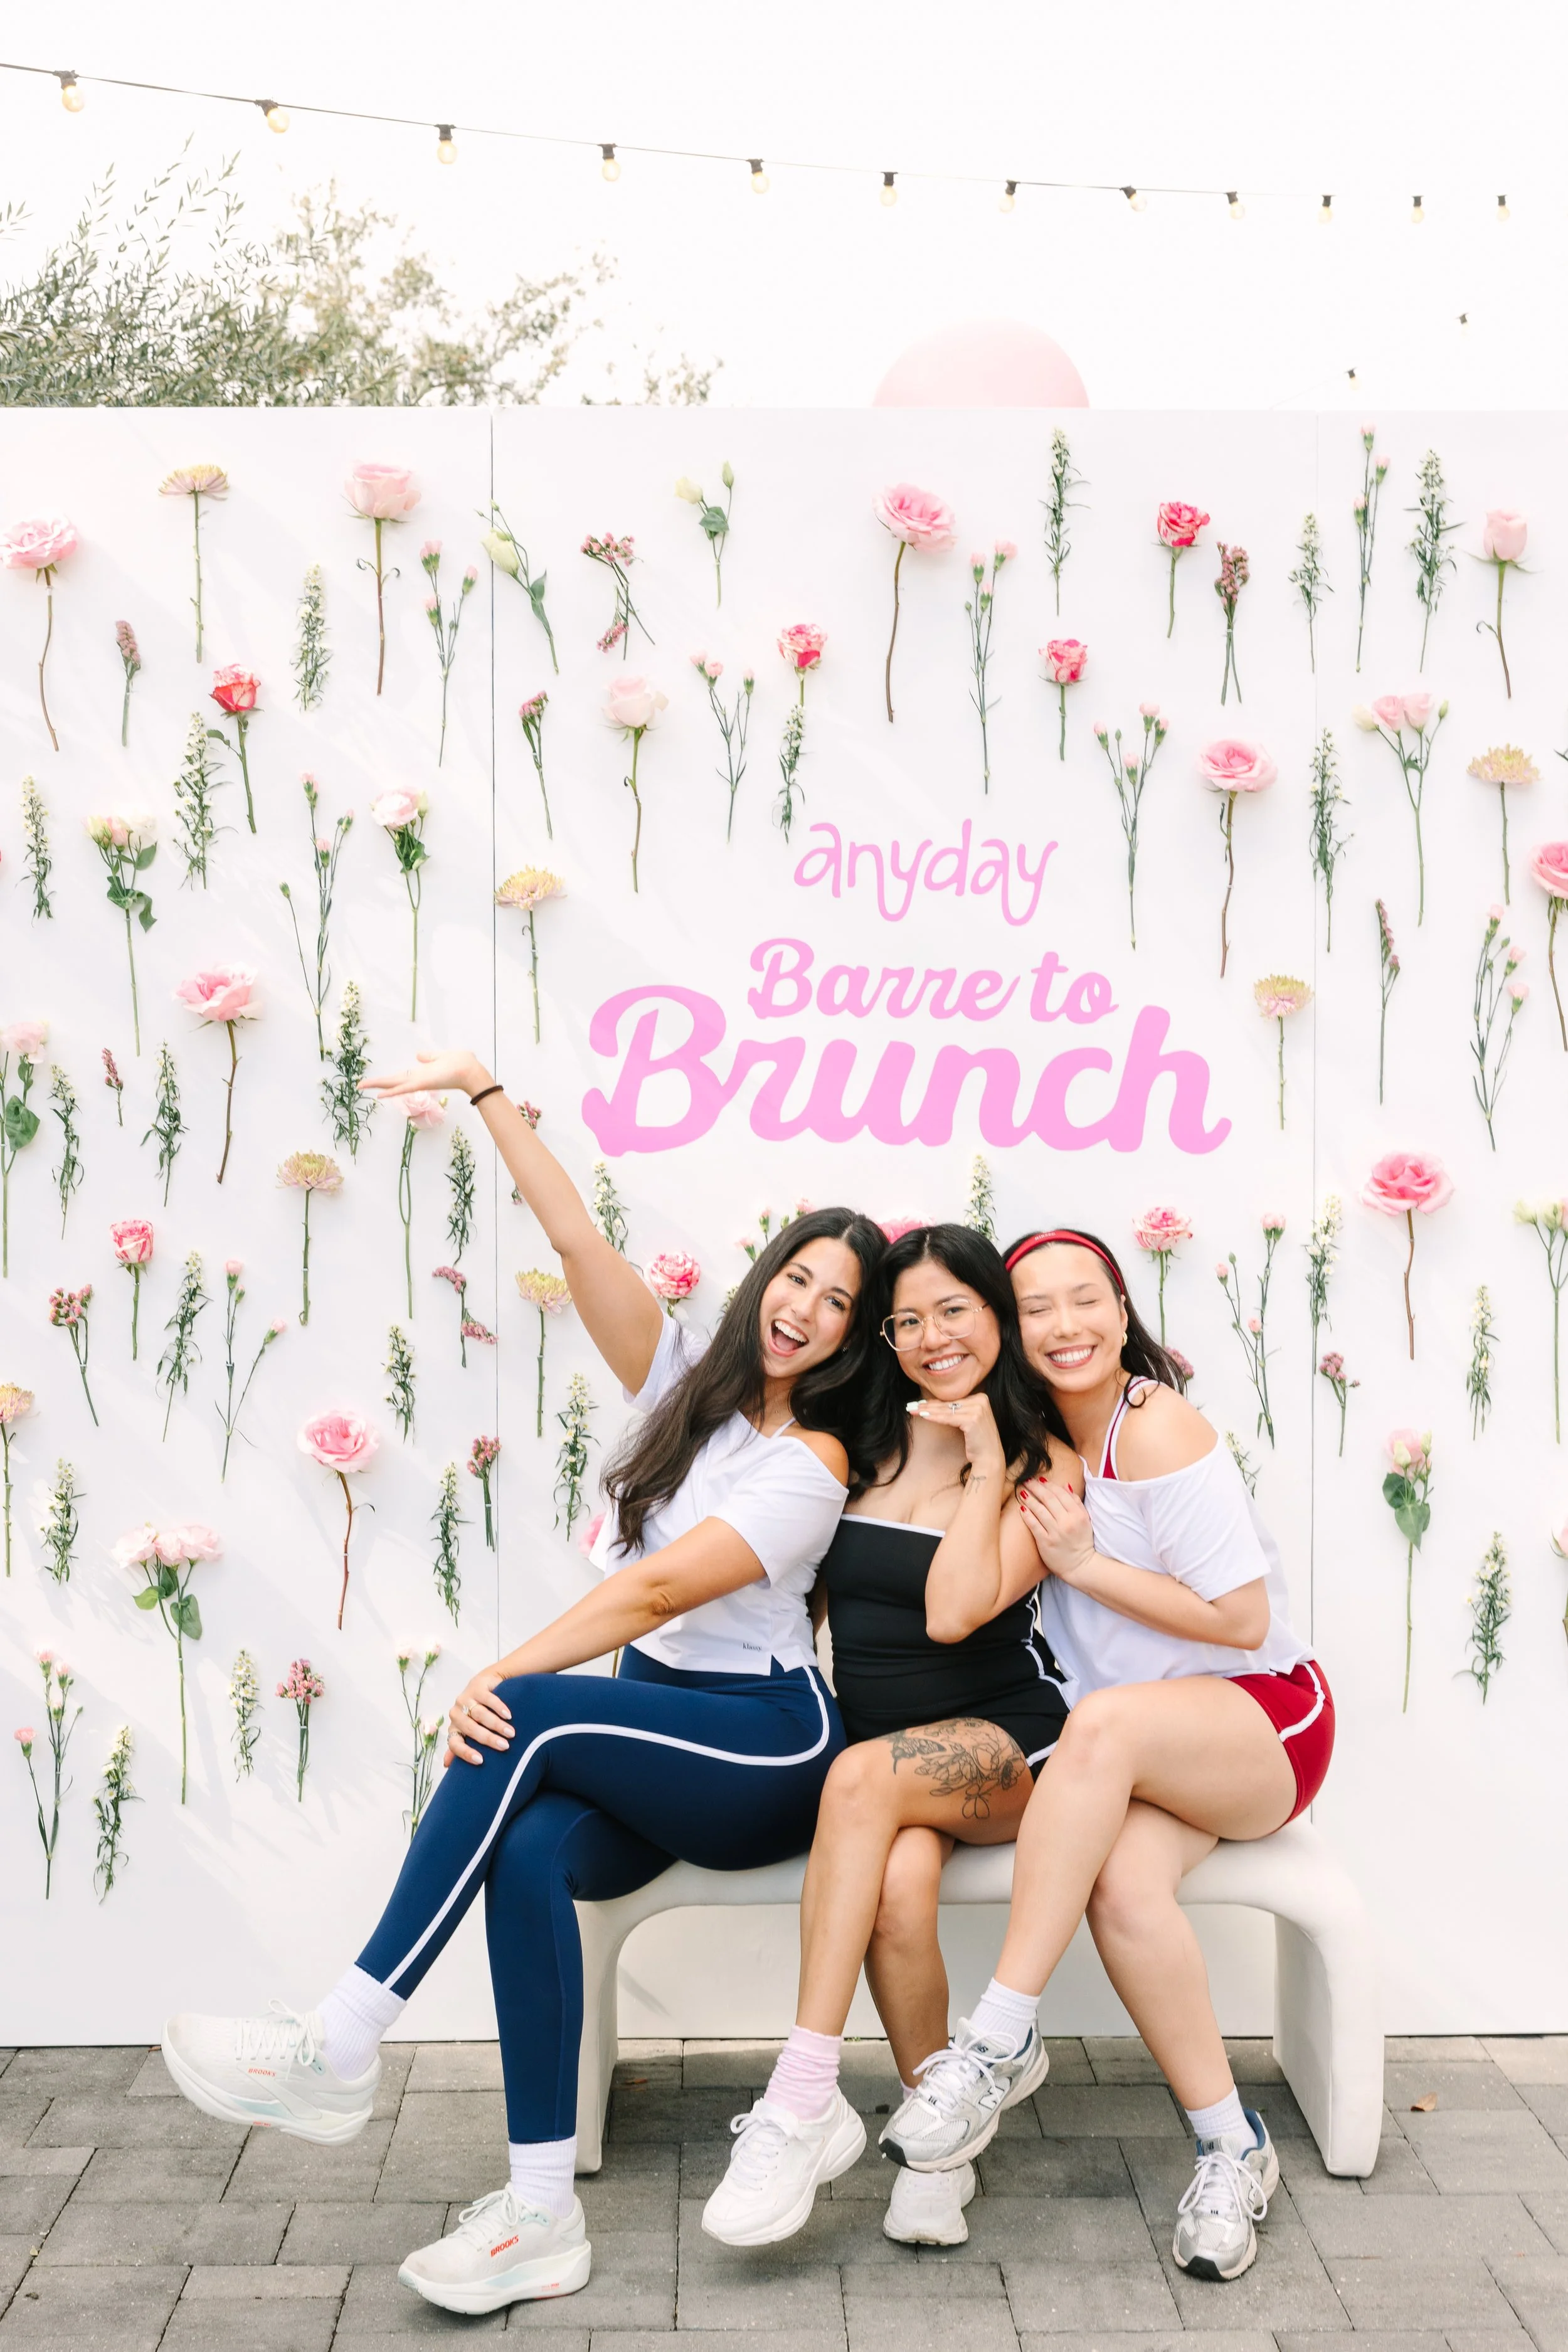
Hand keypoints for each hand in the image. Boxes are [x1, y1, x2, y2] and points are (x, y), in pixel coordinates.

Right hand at [361, 1048, 490, 1102]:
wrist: (472, 1071)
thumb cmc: (460, 1064)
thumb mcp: (441, 1056)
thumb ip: (429, 1057)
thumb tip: (418, 1055)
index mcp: (422, 1073)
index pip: (401, 1077)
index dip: (388, 1080)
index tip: (376, 1082)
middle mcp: (418, 1079)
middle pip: (393, 1081)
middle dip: (376, 1083)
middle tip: (359, 1085)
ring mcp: (420, 1082)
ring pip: (395, 1084)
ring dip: (378, 1086)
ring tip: (361, 1086)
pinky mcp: (423, 1083)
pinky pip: (405, 1088)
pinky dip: (393, 1091)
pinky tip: (380, 1094)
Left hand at [443, 1667, 511, 1768]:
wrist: (485, 1683)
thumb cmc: (477, 1712)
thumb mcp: (469, 1729)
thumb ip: (460, 1745)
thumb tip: (446, 1765)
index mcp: (454, 1727)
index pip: (455, 1743)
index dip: (465, 1753)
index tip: (480, 1760)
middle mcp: (456, 1713)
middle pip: (471, 1729)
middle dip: (489, 1738)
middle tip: (505, 1746)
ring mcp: (465, 1699)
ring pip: (480, 1714)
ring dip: (497, 1725)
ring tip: (511, 1733)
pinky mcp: (476, 1686)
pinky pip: (488, 1699)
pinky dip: (499, 1708)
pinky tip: (509, 1716)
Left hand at [908, 1392, 1006, 1480]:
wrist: (990, 1458)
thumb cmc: (977, 1442)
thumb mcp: (968, 1421)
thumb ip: (957, 1411)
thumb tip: (934, 1405)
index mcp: (981, 1398)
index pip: (953, 1400)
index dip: (934, 1402)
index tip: (919, 1404)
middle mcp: (981, 1400)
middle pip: (948, 1404)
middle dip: (928, 1406)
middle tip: (911, 1406)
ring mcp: (978, 1409)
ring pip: (946, 1410)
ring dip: (927, 1411)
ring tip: (913, 1410)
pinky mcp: (972, 1419)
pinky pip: (948, 1418)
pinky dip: (934, 1417)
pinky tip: (923, 1416)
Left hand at [1018, 1479, 1096, 1584]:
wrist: (1081, 1566)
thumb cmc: (1082, 1542)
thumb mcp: (1085, 1520)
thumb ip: (1076, 1502)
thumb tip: (1065, 1485)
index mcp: (1078, 1515)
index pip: (1061, 1494)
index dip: (1049, 1485)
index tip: (1040, 1479)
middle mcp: (1067, 1522)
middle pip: (1049, 1499)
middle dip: (1036, 1487)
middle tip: (1027, 1480)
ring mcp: (1056, 1532)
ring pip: (1040, 1510)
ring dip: (1029, 1498)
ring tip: (1021, 1492)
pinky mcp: (1046, 1543)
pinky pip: (1034, 1525)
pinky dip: (1027, 1515)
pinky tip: (1021, 1508)